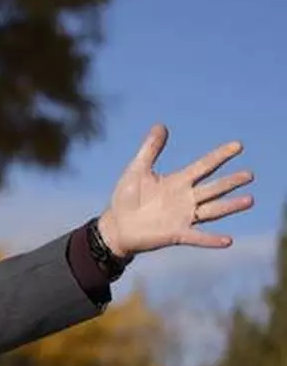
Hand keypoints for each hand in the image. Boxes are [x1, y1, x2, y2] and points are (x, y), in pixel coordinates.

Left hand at [97, 124, 253, 257]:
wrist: (116, 226)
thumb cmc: (127, 197)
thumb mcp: (137, 169)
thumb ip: (150, 149)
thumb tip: (161, 125)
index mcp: (178, 182)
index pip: (204, 166)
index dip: (220, 155)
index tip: (238, 145)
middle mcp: (185, 199)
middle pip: (213, 188)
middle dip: (231, 181)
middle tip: (249, 174)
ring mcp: (183, 217)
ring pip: (212, 210)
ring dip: (229, 206)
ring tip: (249, 199)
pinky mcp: (176, 234)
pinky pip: (197, 237)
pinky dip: (211, 239)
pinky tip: (227, 240)